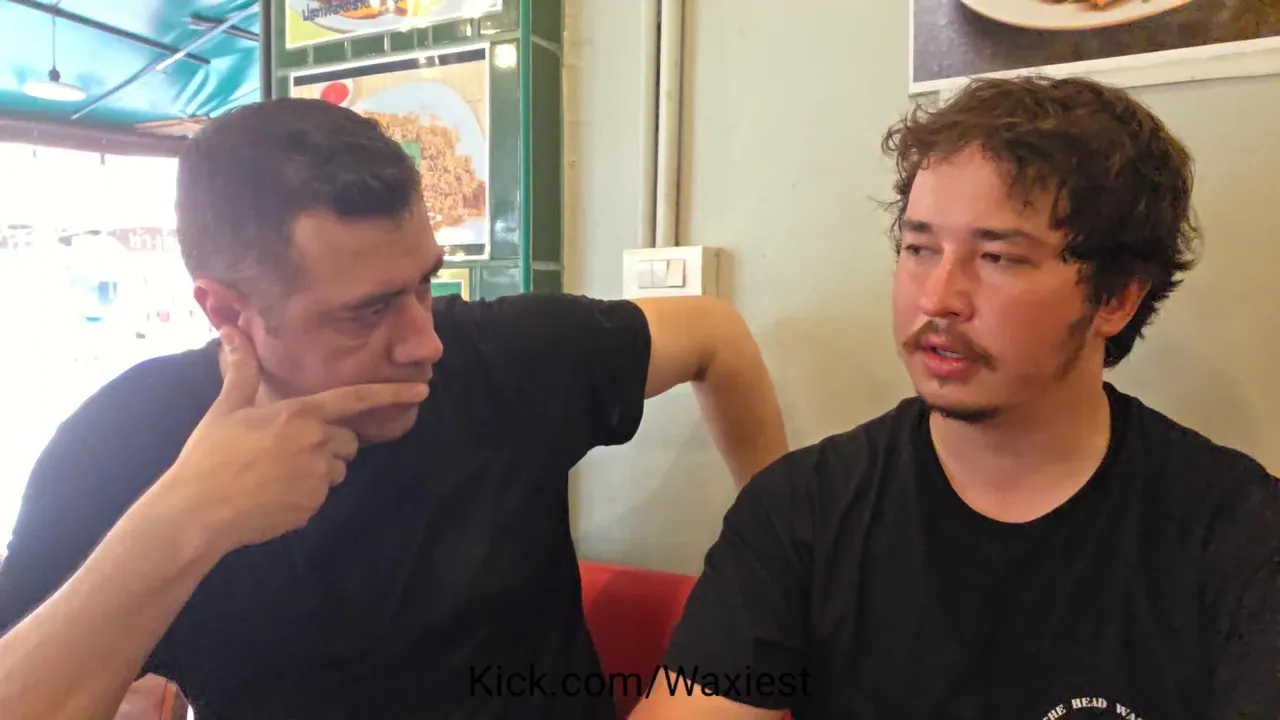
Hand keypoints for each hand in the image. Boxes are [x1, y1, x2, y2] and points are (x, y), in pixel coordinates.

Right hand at [157, 326, 427, 555]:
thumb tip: (232, 331)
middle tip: (285, 448)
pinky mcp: (313, 506)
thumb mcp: (226, 408)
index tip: (422, 390)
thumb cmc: (209, 456)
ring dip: (319, 468)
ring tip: (275, 472)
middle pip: (347, 439)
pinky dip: (305, 493)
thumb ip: (241, 370)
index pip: (357, 398)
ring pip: (337, 468)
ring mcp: (318, 478)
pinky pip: (321, 494)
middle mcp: (317, 443)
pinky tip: (272, 494)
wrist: (197, 512)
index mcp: (301, 414)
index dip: (391, 393)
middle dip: (328, 442)